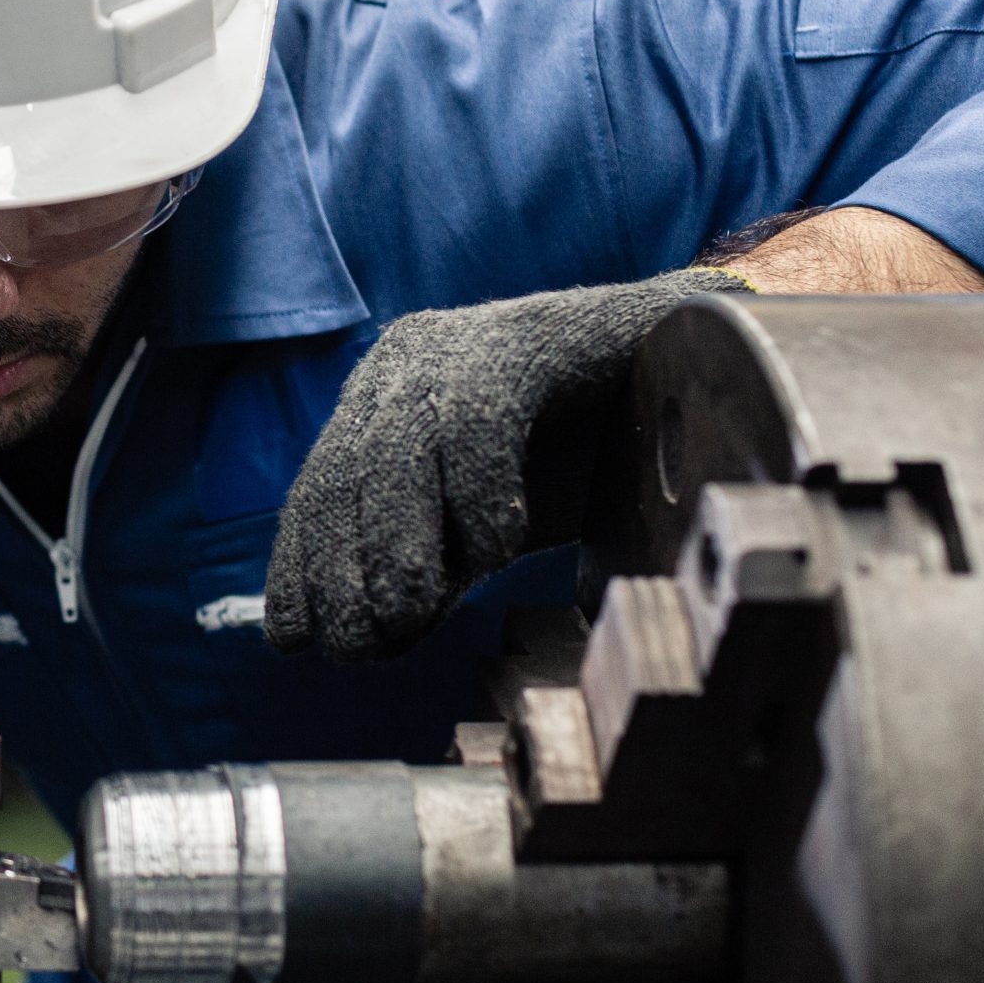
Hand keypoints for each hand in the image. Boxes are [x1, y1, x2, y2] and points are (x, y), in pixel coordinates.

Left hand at [264, 269, 748, 661]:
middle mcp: (406, 363)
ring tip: (406, 615)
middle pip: (347, 472)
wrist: (692, 358)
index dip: (301, 564)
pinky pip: (479, 420)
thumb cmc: (588, 450)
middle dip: (338, 566)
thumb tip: (374, 637)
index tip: (291, 639)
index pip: (320, 488)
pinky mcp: (522, 336)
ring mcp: (461, 341)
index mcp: (385, 399)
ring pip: (401, 450)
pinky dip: (481, 493)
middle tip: (351, 646)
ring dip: (396, 541)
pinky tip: (500, 551)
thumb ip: (437, 564)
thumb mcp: (492, 520)